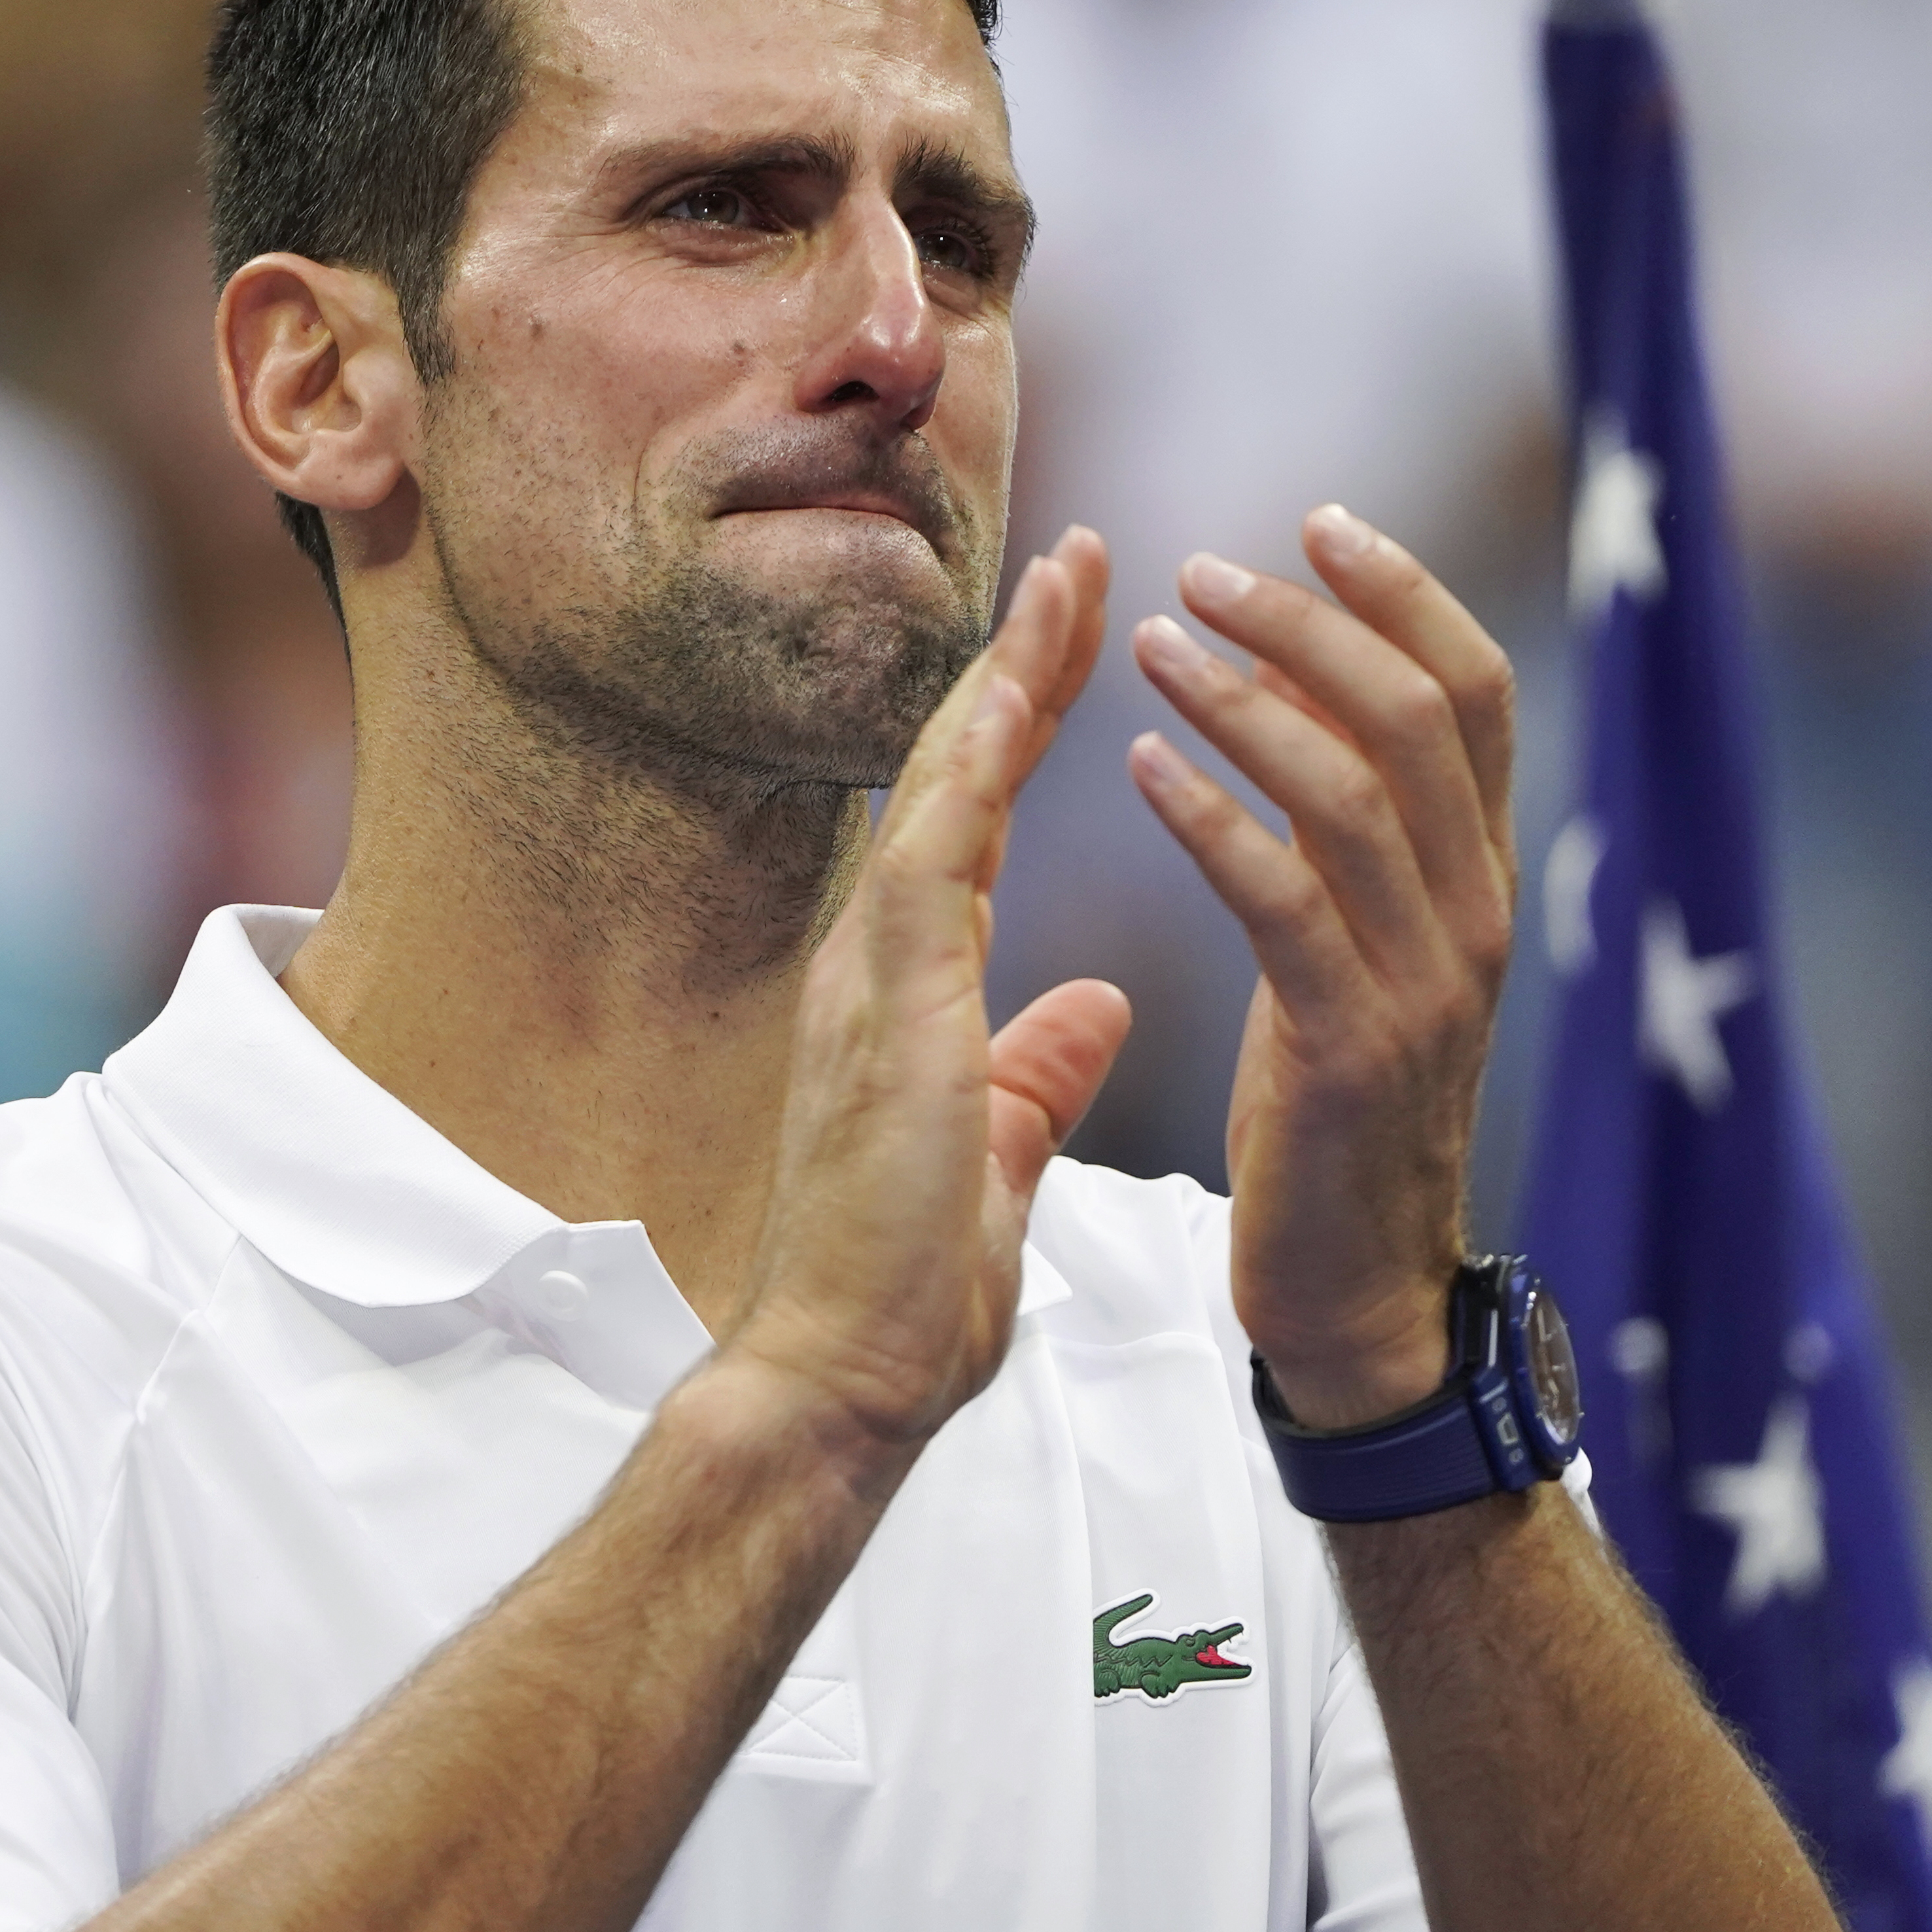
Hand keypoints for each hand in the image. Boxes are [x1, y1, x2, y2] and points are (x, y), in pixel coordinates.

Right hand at [723, 530, 1133, 1454]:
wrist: (836, 1378)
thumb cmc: (901, 1290)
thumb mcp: (992, 1156)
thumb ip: (1036, 1073)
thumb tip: (1095, 1012)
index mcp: (906, 989)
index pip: (971, 822)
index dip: (1022, 724)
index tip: (1078, 638)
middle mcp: (876, 958)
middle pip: (952, 772)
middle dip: (1017, 660)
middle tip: (1079, 553)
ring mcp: (870, 973)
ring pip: (941, 784)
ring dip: (1005, 674)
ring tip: (1072, 572)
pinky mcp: (884, 1005)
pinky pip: (934, 852)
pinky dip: (974, 764)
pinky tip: (1019, 689)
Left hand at [1128, 507, 1519, 1427]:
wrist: (1354, 1298)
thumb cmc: (1331, 1116)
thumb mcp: (1355, 949)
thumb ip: (1347, 828)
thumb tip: (1306, 682)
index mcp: (1477, 883)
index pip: (1474, 694)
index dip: (1404, 595)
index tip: (1316, 522)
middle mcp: (1474, 917)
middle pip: (1420, 716)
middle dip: (1313, 624)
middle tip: (1202, 571)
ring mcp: (1425, 986)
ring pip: (1354, 794)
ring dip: (1248, 702)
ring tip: (1151, 646)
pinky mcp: (1353, 1053)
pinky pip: (1287, 904)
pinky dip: (1213, 820)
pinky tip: (1139, 768)